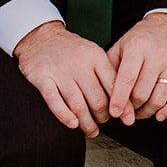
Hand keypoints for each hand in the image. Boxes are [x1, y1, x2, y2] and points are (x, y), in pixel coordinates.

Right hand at [14, 21, 115, 136]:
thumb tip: (125, 100)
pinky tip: (72, 124)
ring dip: (87, 123)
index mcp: (95, 57)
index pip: (113, 86)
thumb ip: (107, 74)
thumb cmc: (71, 50)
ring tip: (91, 131)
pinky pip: (54, 101)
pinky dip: (64, 116)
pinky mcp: (42, 78)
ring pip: (78, 105)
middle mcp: (79, 64)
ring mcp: (60, 72)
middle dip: (103, 117)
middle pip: (97, 99)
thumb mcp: (93, 54)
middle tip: (102, 123)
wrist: (41, 36)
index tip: (124, 118)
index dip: (121, 106)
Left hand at [106, 13, 166, 124]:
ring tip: (140, 112)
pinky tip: (160, 115)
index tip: (114, 113)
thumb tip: (103, 95)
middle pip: (142, 93)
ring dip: (147, 112)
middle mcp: (157, 53)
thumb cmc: (142, 38)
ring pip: (159, 99)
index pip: (127, 78)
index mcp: (138, 46)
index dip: (119, 99)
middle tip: (127, 112)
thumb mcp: (122, 45)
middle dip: (132, 108)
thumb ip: (111, 67)